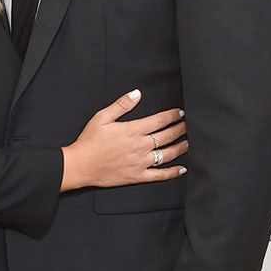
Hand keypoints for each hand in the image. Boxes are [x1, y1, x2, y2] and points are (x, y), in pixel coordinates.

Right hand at [60, 89, 187, 191]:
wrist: (81, 165)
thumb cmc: (90, 141)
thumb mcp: (102, 117)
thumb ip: (121, 105)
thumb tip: (137, 93)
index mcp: (133, 130)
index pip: (160, 120)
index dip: (173, 115)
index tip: (180, 113)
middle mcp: (140, 146)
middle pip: (167, 136)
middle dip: (181, 129)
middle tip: (189, 125)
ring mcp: (141, 162)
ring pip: (167, 154)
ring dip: (181, 147)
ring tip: (189, 142)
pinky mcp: (138, 176)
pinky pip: (160, 175)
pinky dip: (173, 173)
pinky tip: (182, 169)